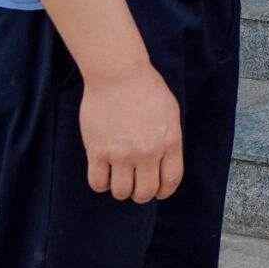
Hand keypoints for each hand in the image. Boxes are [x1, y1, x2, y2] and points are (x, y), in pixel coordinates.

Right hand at [81, 64, 183, 203]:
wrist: (118, 74)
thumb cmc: (146, 89)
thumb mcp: (170, 113)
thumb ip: (169, 140)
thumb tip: (165, 164)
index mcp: (169, 142)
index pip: (171, 181)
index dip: (164, 191)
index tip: (158, 191)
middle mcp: (147, 152)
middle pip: (145, 192)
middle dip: (141, 194)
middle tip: (136, 186)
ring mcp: (121, 153)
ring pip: (121, 192)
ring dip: (120, 190)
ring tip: (119, 178)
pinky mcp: (98, 151)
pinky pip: (98, 183)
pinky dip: (101, 184)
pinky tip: (103, 173)